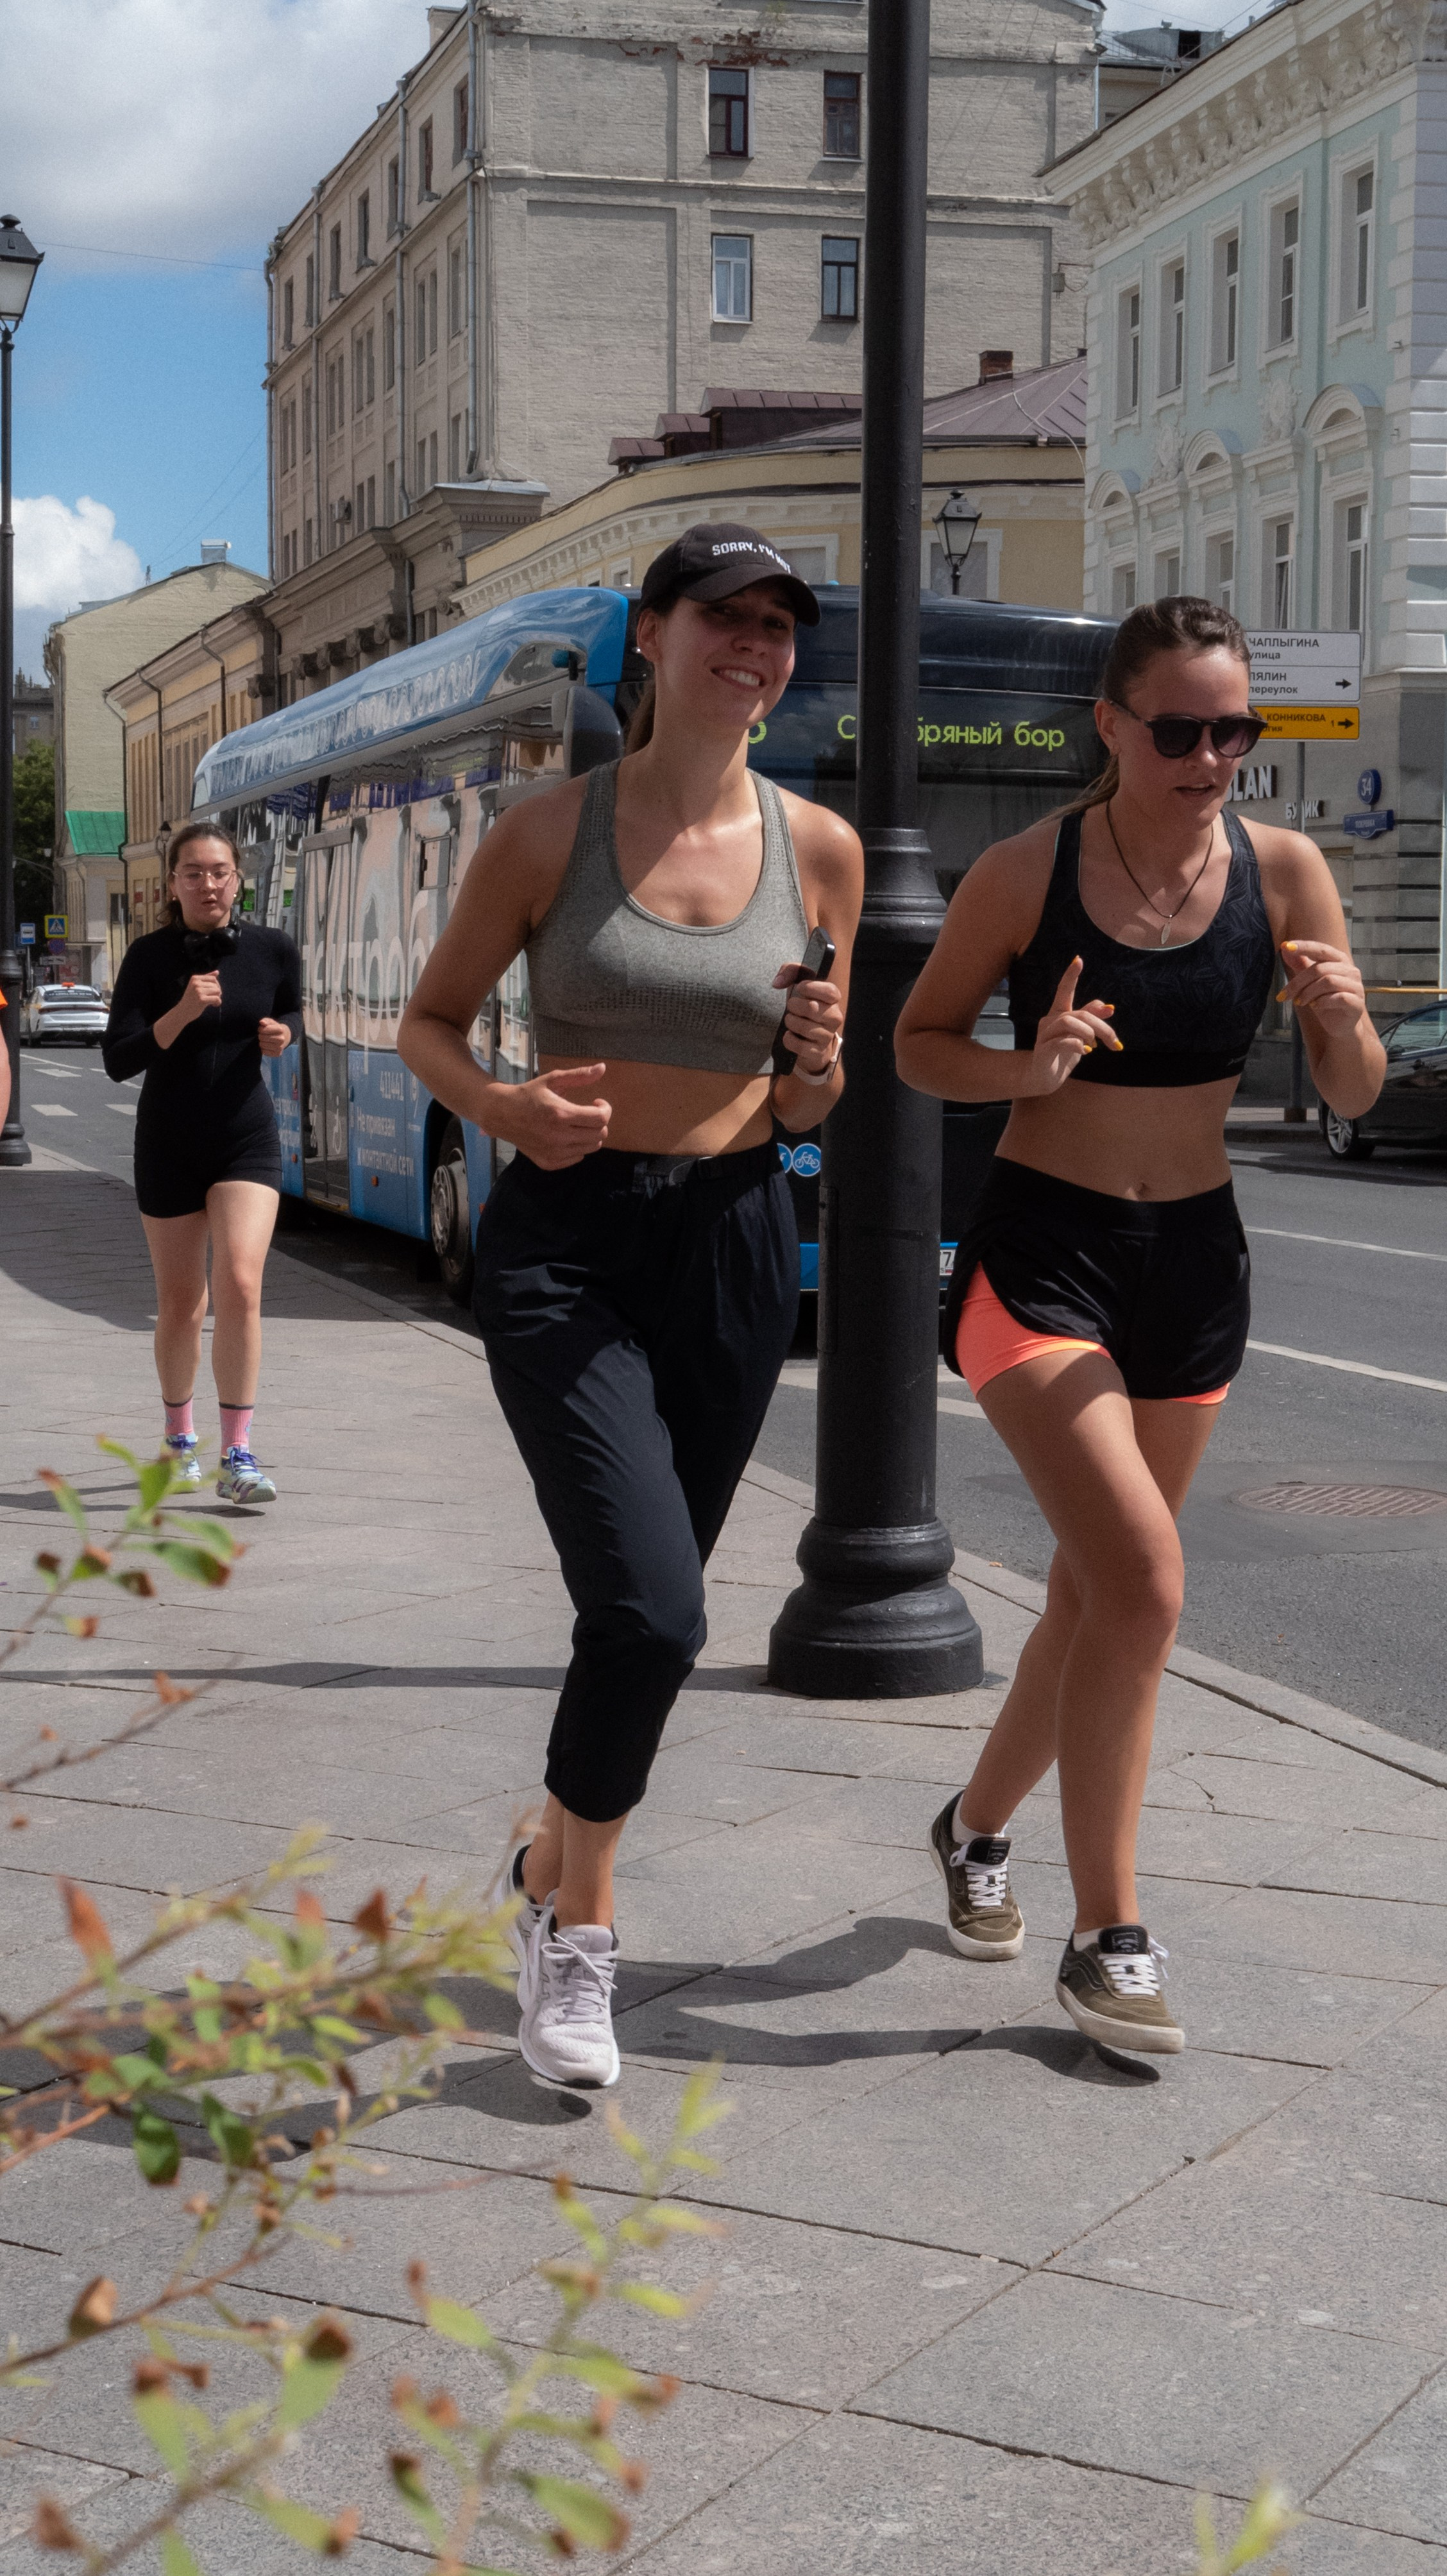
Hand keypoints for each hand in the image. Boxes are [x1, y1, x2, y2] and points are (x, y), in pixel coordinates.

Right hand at [180, 971, 221, 1022]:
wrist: (182, 1011)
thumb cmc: (191, 999)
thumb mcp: (196, 986)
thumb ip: (206, 978)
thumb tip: (217, 972)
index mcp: (195, 978)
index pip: (213, 978)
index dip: (216, 986)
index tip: (213, 992)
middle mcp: (196, 983)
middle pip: (216, 985)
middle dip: (217, 992)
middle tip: (212, 999)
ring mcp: (198, 991)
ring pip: (218, 991)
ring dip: (218, 997)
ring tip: (212, 1002)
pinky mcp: (202, 1000)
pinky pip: (217, 998)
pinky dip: (218, 1003)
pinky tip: (213, 1005)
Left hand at [257, 1017, 291, 1057]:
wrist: (285, 1037)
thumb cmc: (274, 1028)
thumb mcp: (271, 1022)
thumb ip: (266, 1021)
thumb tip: (262, 1022)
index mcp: (280, 1030)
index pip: (262, 1030)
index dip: (261, 1029)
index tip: (263, 1029)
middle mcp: (281, 1039)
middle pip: (261, 1037)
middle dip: (261, 1035)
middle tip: (265, 1035)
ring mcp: (280, 1047)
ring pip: (262, 1045)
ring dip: (262, 1042)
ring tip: (266, 1040)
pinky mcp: (277, 1054)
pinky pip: (264, 1052)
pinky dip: (264, 1049)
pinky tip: (268, 1046)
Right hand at [496, 1064, 612, 1169]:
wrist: (501, 1114)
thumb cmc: (528, 1094)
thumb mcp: (552, 1080)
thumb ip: (579, 1076)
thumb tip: (603, 1068)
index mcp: (560, 1114)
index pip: (600, 1118)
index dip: (605, 1109)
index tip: (597, 1103)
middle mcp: (558, 1137)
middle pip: (600, 1135)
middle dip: (599, 1122)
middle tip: (588, 1113)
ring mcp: (554, 1152)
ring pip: (591, 1147)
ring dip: (590, 1134)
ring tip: (578, 1124)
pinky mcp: (549, 1162)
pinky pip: (577, 1157)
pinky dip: (578, 1146)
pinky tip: (566, 1135)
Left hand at [772, 965, 843, 1078]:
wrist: (808, 1039)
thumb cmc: (803, 1007)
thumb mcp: (799, 984)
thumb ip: (790, 971)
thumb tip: (777, 983)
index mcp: (834, 1000)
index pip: (829, 991)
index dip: (811, 987)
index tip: (800, 988)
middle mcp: (835, 1017)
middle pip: (811, 1008)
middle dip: (794, 1005)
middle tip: (792, 1007)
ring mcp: (828, 1036)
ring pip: (803, 1027)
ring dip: (790, 1022)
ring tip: (792, 1021)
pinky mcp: (818, 1052)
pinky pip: (799, 1045)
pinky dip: (789, 1039)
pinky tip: (791, 1035)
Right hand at [1028, 956, 1121, 1093]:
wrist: (1045, 1078)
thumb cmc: (1064, 1053)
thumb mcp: (1082, 1035)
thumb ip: (1092, 1019)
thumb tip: (1111, 1007)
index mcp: (1059, 1014)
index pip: (1064, 991)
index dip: (1071, 976)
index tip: (1079, 959)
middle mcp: (1049, 1021)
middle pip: (1079, 1013)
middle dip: (1101, 1026)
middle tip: (1114, 1042)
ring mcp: (1044, 1035)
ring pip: (1069, 1022)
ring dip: (1088, 1033)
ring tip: (1093, 1046)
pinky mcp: (1043, 1050)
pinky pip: (1062, 1041)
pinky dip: (1077, 1045)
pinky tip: (1084, 1052)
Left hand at [1279, 940, 1368, 1037]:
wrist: (1339, 1025)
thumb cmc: (1325, 1000)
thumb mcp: (1309, 982)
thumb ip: (1300, 964)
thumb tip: (1285, 947)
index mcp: (1339, 961)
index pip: (1321, 949)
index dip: (1304, 947)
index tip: (1286, 947)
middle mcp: (1350, 970)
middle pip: (1320, 969)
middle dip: (1298, 982)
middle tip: (1284, 995)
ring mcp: (1356, 986)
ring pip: (1328, 981)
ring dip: (1309, 993)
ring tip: (1300, 1002)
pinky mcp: (1357, 1003)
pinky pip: (1339, 997)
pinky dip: (1322, 1002)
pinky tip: (1315, 1006)